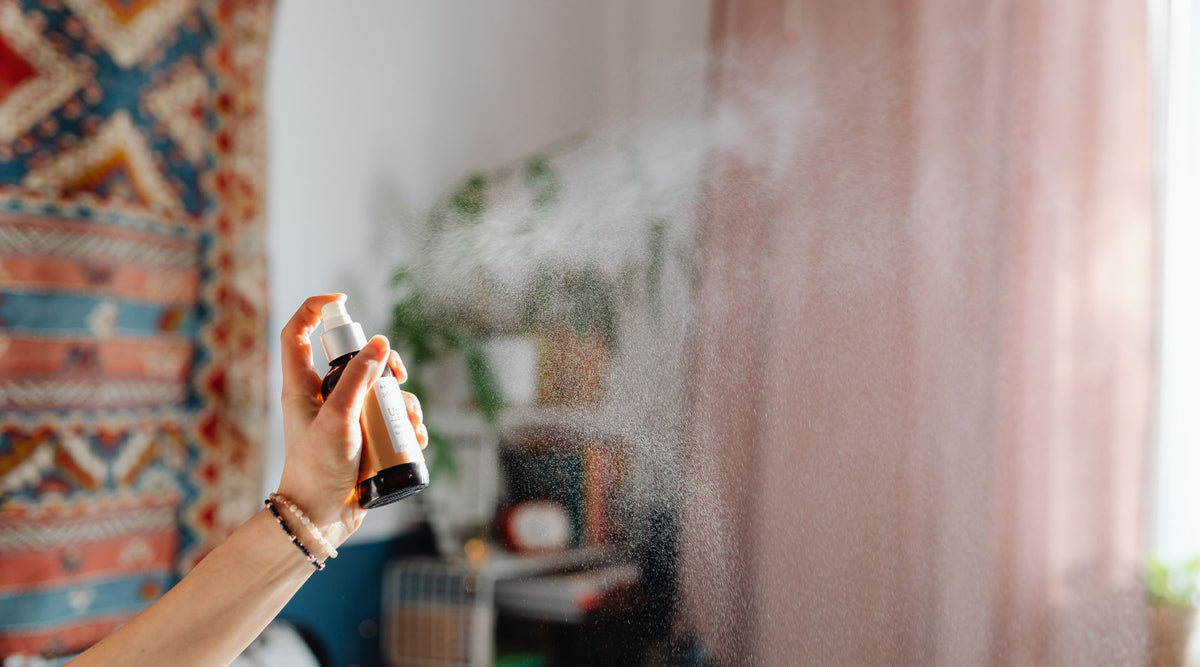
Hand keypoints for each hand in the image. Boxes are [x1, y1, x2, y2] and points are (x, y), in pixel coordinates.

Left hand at [274, 294, 427, 550]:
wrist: (319, 520)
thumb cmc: (317, 470)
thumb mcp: (338, 419)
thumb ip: (358, 379)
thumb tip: (380, 343)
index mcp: (302, 387)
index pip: (298, 334)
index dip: (314, 309)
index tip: (342, 301)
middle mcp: (323, 398)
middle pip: (356, 360)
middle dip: (385, 365)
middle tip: (399, 376)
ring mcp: (345, 419)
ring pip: (381, 391)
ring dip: (403, 403)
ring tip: (411, 424)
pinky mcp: (365, 440)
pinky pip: (391, 420)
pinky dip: (408, 426)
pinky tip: (416, 440)